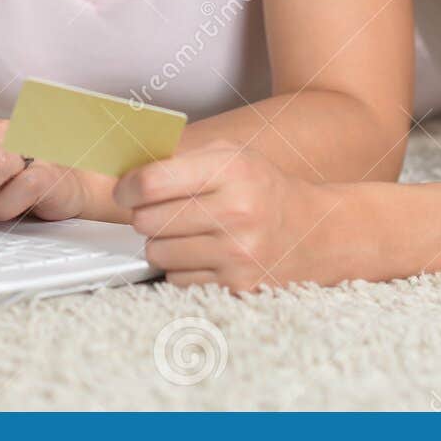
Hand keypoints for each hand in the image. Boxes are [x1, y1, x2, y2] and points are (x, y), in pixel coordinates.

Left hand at [113, 140, 365, 291]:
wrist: (315, 233)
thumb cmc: (262, 189)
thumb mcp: (230, 155)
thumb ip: (180, 157)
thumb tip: (125, 170)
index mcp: (232, 169)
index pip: (152, 181)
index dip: (127, 187)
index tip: (125, 190)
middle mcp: (237, 211)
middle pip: (147, 220)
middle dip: (144, 215)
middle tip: (161, 211)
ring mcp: (238, 252)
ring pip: (157, 252)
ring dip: (162, 243)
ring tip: (187, 232)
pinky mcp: (238, 285)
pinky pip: (177, 279)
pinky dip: (182, 268)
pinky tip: (204, 254)